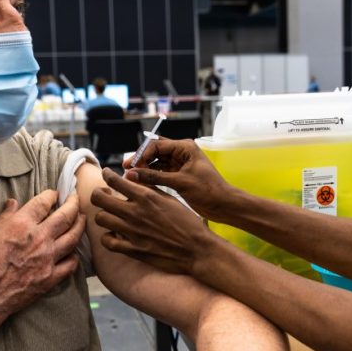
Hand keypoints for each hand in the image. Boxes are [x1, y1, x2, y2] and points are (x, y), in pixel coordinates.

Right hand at [0, 190, 85, 325]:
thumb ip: (6, 217)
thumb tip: (14, 203)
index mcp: (21, 224)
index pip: (43, 202)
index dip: (51, 195)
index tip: (55, 193)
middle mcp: (38, 238)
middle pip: (66, 215)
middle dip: (74, 203)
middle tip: (76, 198)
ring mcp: (47, 259)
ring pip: (74, 237)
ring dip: (80, 225)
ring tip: (82, 219)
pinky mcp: (50, 278)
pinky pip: (71, 263)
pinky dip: (74, 255)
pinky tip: (73, 252)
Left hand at [90, 167, 218, 275]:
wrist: (196, 249)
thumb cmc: (187, 222)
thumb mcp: (170, 199)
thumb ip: (150, 189)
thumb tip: (133, 180)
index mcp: (146, 197)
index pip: (115, 180)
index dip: (107, 175)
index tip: (106, 174)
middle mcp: (135, 212)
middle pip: (99, 198)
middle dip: (98, 194)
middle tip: (104, 194)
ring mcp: (132, 232)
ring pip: (100, 219)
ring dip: (103, 215)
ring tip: (110, 214)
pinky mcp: (133, 249)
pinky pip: (107, 241)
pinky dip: (108, 237)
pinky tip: (114, 234)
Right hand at [122, 138, 237, 221]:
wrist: (224, 205)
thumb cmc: (209, 191)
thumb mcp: (180, 183)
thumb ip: (155, 177)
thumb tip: (132, 174)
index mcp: (185, 147)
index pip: (156, 145)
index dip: (141, 155)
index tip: (130, 166)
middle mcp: (182, 152)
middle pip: (155, 152)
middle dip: (141, 161)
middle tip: (127, 171)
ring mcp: (180, 164)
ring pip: (156, 163)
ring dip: (145, 170)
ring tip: (132, 179)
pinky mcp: (179, 175)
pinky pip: (160, 172)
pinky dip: (151, 177)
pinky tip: (142, 184)